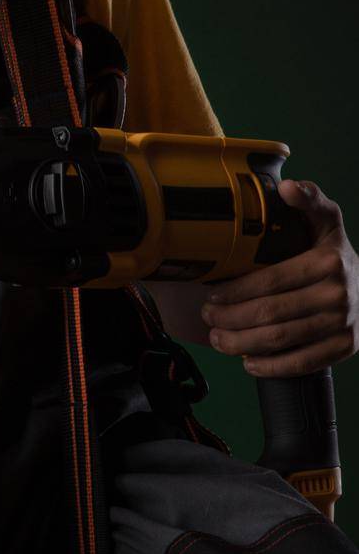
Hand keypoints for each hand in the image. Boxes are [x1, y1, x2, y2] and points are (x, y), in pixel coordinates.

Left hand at [200, 180, 358, 374]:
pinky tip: (249, 362)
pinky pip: (304, 362)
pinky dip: (272, 366)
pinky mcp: (346, 347)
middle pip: (272, 313)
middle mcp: (338, 294)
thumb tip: (287, 187)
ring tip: (219, 339)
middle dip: (232, 319)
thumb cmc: (334, 249)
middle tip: (208, 318)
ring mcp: (343, 323)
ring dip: (243, 344)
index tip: (212, 295)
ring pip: (283, 340)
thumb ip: (308, 199)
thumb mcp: (325, 219)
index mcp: (328, 261)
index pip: (272, 280)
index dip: (237, 291)